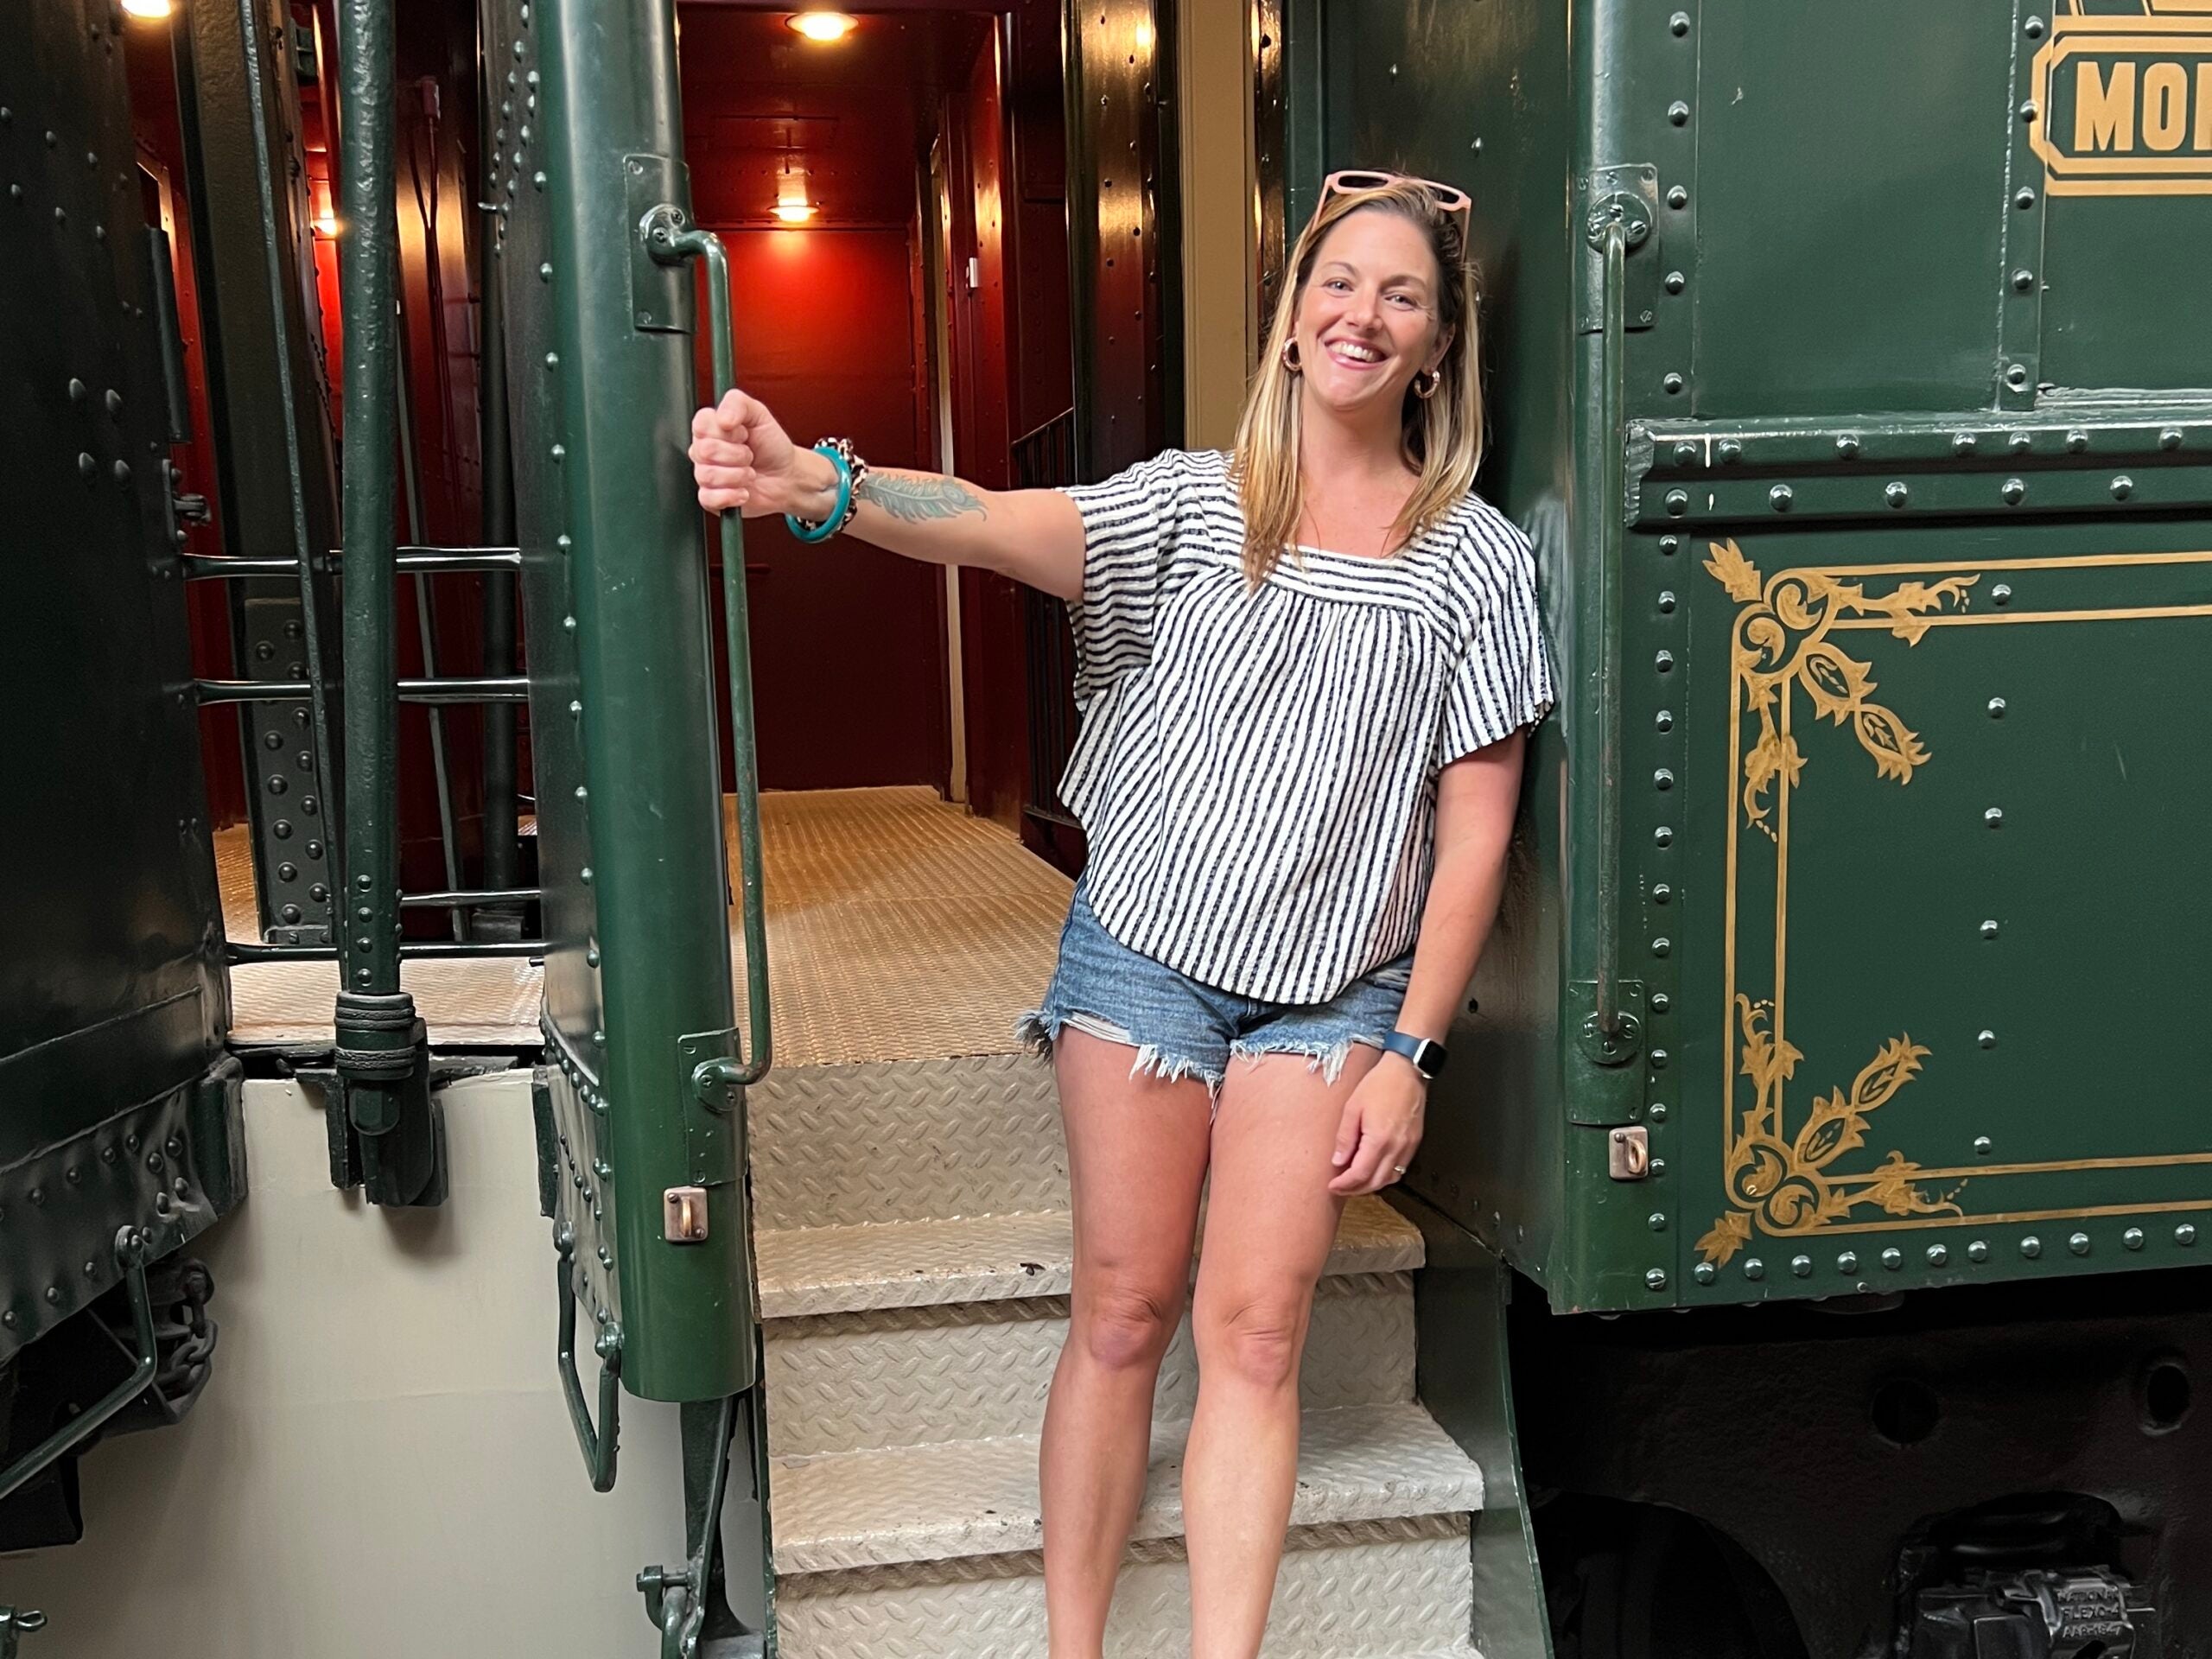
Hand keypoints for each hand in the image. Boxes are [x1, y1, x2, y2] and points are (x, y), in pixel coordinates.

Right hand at [687, 388, 806, 516]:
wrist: (786, 477)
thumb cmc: (771, 446)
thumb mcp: (760, 414)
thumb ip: (738, 403)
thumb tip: (722, 418)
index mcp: (711, 428)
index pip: (700, 424)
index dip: (726, 432)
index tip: (743, 434)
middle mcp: (704, 451)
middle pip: (705, 451)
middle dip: (737, 454)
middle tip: (750, 455)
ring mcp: (706, 475)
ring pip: (708, 475)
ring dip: (738, 475)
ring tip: (750, 473)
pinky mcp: (711, 498)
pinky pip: (709, 498)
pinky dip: (732, 495)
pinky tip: (744, 491)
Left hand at [1327, 1055, 1426, 1195]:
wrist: (1406, 1072)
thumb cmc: (1380, 1084)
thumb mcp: (1353, 1108)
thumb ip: (1345, 1137)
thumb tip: (1338, 1160)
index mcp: (1379, 1139)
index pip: (1360, 1174)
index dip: (1345, 1184)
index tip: (1333, 1185)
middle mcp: (1397, 1147)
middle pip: (1376, 1182)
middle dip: (1356, 1189)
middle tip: (1341, 1187)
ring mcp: (1408, 1147)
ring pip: (1390, 1179)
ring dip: (1371, 1185)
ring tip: (1355, 1181)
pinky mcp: (1414, 1143)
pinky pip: (1400, 1169)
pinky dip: (1385, 1175)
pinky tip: (1374, 1170)